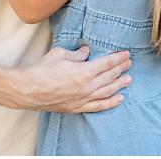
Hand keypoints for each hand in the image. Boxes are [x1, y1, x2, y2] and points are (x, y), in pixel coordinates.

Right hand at [16, 46, 131, 112]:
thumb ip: (76, 53)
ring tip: (129, 79)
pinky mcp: (79, 107)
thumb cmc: (43, 69)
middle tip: (129, 64)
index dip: (118, 58)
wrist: (31, 89)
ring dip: (120, 84)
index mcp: (84, 71)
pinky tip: (119, 98)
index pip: (107, 63)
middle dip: (121, 69)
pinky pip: (100, 106)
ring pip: (108, 91)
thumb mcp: (60, 54)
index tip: (126, 55)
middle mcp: (88, 86)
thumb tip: (86, 52)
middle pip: (110, 76)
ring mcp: (84, 98)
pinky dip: (111, 102)